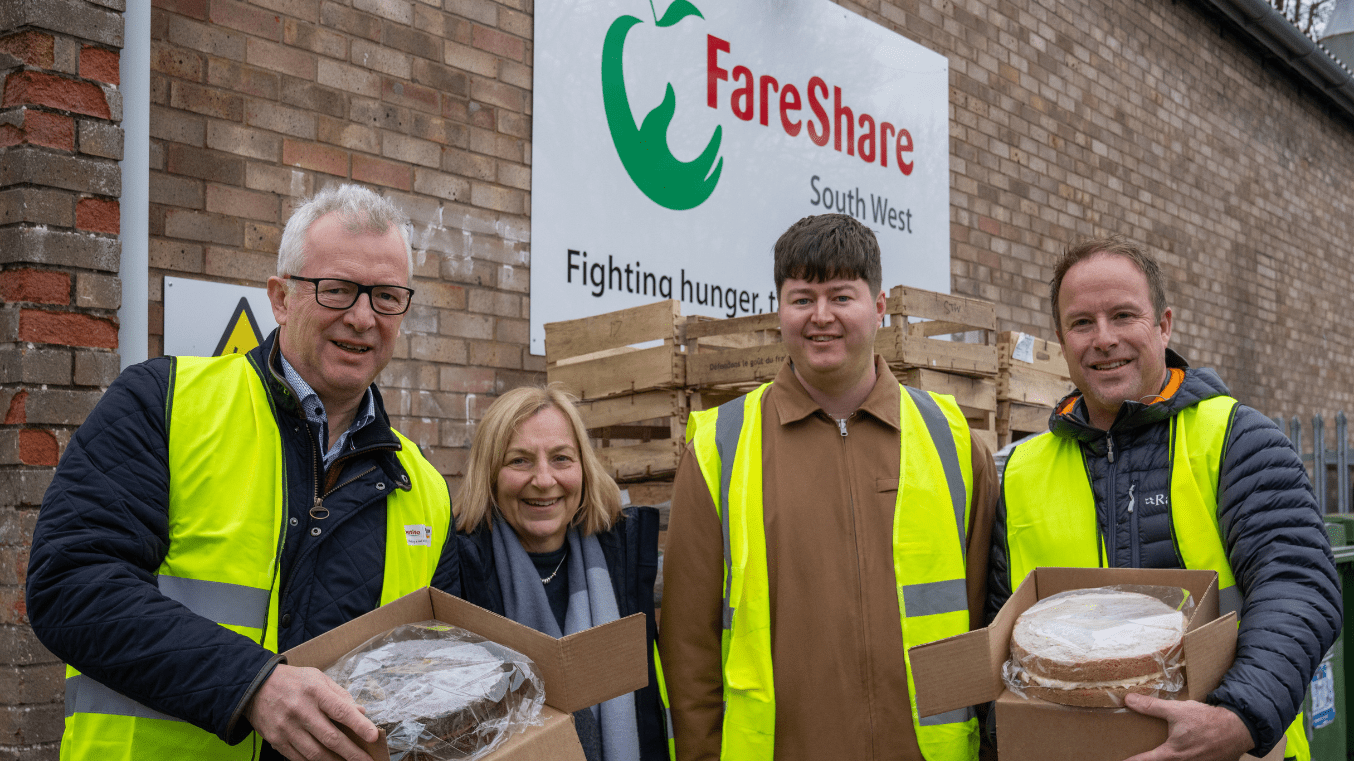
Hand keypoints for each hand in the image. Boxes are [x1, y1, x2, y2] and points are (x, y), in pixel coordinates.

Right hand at [246, 663, 378, 760]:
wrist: (255, 687)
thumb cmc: (294, 681)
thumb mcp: (318, 678)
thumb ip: (340, 695)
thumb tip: (361, 712)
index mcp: (314, 691)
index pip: (341, 711)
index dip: (359, 725)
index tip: (374, 735)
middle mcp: (300, 710)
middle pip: (331, 738)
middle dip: (352, 752)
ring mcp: (287, 728)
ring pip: (316, 753)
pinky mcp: (276, 740)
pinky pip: (299, 758)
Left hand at [1122, 694, 1255, 760]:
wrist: (1238, 728)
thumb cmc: (1207, 720)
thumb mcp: (1177, 710)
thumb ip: (1151, 707)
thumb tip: (1128, 700)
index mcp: (1172, 754)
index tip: (1120, 760)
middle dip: (1151, 760)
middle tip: (1139, 756)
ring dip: (1169, 759)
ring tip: (1165, 752)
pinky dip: (1185, 759)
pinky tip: (1186, 752)